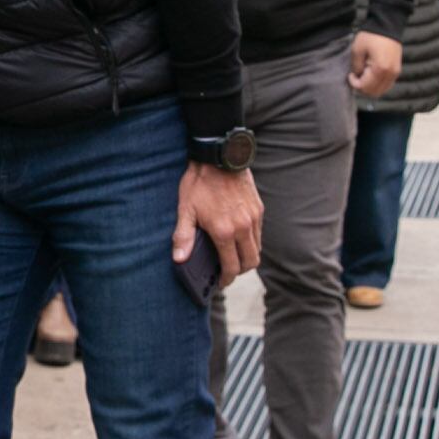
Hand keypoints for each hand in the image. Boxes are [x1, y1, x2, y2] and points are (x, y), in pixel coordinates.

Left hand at [176, 163, 261, 281]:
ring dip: (247, 257)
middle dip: (239, 271)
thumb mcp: (186, 209)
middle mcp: (243, 228)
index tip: (219, 282)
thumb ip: (183, 236)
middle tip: (227, 272)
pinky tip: (238, 238)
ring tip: (232, 256)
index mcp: (224, 231)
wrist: (220, 157)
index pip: (232, 266)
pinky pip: (259, 234)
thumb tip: (179, 259)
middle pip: (250, 262)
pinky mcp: (259, 209)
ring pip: (257, 249)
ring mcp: (254, 218)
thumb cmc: (199, 183)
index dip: (226, 279)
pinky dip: (251, 242)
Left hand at [349, 31, 401, 98]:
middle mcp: (390, 73)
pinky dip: (378, 84)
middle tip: (356, 76)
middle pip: (374, 92)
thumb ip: (356, 67)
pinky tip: (371, 75)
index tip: (350, 74)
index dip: (354, 83)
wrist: (387, 26)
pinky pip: (387, 85)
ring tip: (364, 75)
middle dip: (362, 87)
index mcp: (380, 69)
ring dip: (370, 87)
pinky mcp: (397, 70)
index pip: (365, 87)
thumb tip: (357, 77)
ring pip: (381, 90)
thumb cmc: (370, 36)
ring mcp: (395, 73)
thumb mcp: (357, 50)